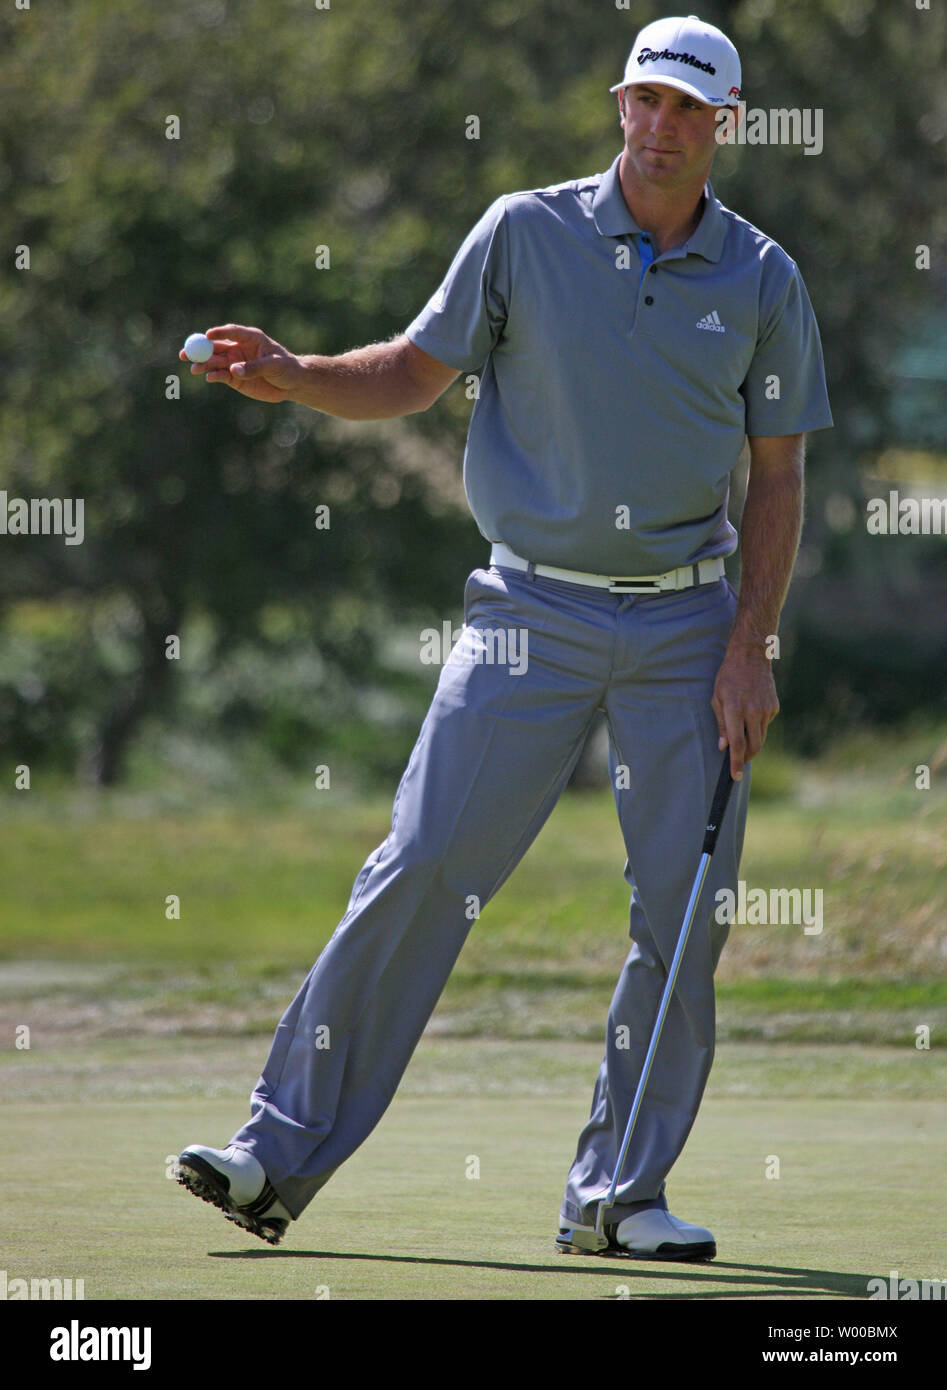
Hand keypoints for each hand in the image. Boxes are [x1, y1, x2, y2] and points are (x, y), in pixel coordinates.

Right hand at [179, 324, 301, 402]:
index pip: (232, 332)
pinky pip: (221, 376)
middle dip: (200, 349)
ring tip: (195, 368)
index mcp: (250, 338)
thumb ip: (254, 367)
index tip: (207, 335)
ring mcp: (235, 363)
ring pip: (215, 362)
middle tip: (187, 352)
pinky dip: (214, 376)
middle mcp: (239, 348)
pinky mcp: (234, 378)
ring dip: (204, 365)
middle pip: (216, 347)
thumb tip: (234, 370)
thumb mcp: (274, 366)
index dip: (219, 333)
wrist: (292, 384)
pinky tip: (209, 377)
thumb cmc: (286, 368)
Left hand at [711, 641, 779, 780]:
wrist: (751, 657)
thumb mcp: (717, 698)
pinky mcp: (774, 707)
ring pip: (761, 737)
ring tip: (742, 734)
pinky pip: (765, 724)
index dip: (736, 762)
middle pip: (754, 746)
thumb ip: (721, 724)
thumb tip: (724, 747)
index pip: (738, 744)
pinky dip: (757, 726)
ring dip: (752, 742)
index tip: (735, 776)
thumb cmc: (728, 677)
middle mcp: (753, 711)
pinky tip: (751, 712)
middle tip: (740, 762)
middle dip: (747, 758)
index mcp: (735, 710)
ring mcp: (766, 709)